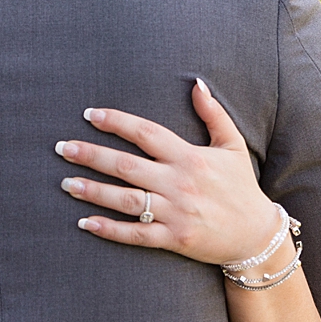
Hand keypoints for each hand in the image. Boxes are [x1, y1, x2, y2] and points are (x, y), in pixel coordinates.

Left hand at [55, 79, 286, 266]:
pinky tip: (85, 223)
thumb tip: (196, 83)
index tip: (90, 115)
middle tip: (62, 148)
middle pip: (127, 165)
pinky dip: (110, 229)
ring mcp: (175, 212)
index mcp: (190, 157)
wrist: (257, 235)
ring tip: (65, 183)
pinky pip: (136, 234)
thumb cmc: (242, 187)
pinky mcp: (174, 238)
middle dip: (91, 155)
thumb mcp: (232, 146)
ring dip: (93, 191)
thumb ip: (213, 114)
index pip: (146, 133)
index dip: (117, 122)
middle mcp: (179, 183)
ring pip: (126, 200)